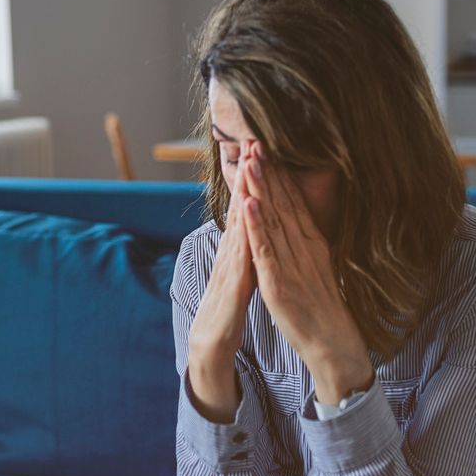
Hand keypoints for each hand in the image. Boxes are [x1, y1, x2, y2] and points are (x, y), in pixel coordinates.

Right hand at [188, 139, 257, 363]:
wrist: (213, 335)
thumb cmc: (231, 301)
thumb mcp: (244, 264)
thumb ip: (248, 241)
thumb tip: (255, 218)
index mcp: (240, 242)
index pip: (248, 202)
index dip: (254, 174)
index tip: (262, 146)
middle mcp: (233, 246)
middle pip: (241, 203)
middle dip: (247, 172)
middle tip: (253, 140)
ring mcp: (231, 262)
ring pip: (239, 222)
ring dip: (244, 193)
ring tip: (249, 164)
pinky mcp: (233, 281)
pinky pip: (241, 253)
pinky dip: (244, 231)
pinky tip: (248, 213)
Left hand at [242, 142, 373, 404]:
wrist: (333, 344)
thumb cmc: (323, 309)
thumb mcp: (316, 267)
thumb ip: (306, 243)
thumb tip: (297, 220)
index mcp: (311, 243)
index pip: (293, 201)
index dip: (280, 173)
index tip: (267, 146)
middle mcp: (303, 248)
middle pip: (284, 203)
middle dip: (269, 171)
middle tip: (256, 140)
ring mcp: (292, 264)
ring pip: (273, 221)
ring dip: (261, 190)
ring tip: (250, 161)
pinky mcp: (279, 283)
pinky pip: (266, 251)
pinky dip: (257, 227)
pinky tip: (249, 205)